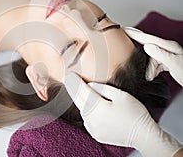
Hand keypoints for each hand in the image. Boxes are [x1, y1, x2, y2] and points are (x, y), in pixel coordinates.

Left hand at [64, 72, 181, 156]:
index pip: (81, 91)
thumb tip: (90, 85)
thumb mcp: (120, 95)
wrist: (143, 135)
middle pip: (78, 100)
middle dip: (73, 89)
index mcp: (97, 107)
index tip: (69, 75)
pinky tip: (90, 106)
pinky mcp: (95, 134)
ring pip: (82, 110)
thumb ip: (102, 88)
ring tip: (80, 91)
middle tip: (68, 79)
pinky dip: (87, 111)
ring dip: (81, 101)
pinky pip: (87, 119)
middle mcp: (92, 119)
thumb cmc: (135, 113)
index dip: (74, 82)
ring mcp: (92, 128)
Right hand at [124, 27, 182, 85]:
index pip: (147, 38)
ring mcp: (167, 54)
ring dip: (149, 67)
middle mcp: (167, 48)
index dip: (135, 33)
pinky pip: (155, 63)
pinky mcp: (167, 61)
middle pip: (147, 45)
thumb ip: (160, 54)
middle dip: (136, 45)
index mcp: (168, 46)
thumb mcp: (174, 64)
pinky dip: (152, 70)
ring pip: (150, 57)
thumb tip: (147, 46)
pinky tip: (152, 75)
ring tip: (150, 76)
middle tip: (124, 39)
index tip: (124, 29)